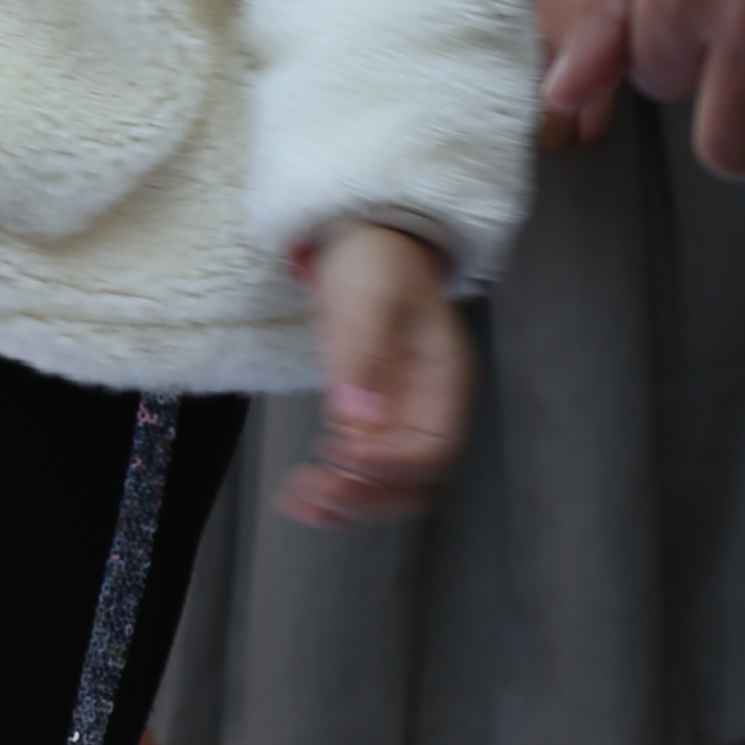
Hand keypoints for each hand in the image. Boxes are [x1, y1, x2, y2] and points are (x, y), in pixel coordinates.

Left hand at [279, 217, 471, 528]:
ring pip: (384, 484)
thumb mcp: (371, 299)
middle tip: (321, 494)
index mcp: (446, 381)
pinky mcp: (365, 417)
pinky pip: (355, 468)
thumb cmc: (379, 263)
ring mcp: (396, 416)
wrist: (365, 242)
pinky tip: (299, 492)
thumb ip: (365, 358)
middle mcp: (427, 407)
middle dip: (369, 495)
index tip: (347, 457)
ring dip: (346, 502)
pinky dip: (329, 486)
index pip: (435, 449)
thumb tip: (360, 419)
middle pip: (413, 480)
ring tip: (302, 502)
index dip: (393, 464)